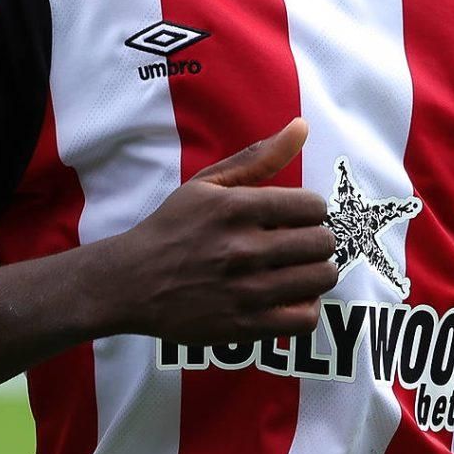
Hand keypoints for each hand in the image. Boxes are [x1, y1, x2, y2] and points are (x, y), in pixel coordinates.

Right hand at [110, 118, 338, 342]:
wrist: (130, 283)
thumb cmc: (171, 228)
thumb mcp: (206, 184)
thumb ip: (258, 157)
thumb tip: (302, 127)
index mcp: (236, 208)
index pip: (313, 207)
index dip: (311, 211)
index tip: (296, 218)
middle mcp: (243, 249)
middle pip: (322, 243)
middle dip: (317, 240)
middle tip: (299, 244)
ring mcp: (245, 291)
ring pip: (320, 279)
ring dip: (316, 272)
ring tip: (298, 269)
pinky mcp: (244, 326)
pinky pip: (304, 320)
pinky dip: (307, 308)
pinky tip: (291, 297)